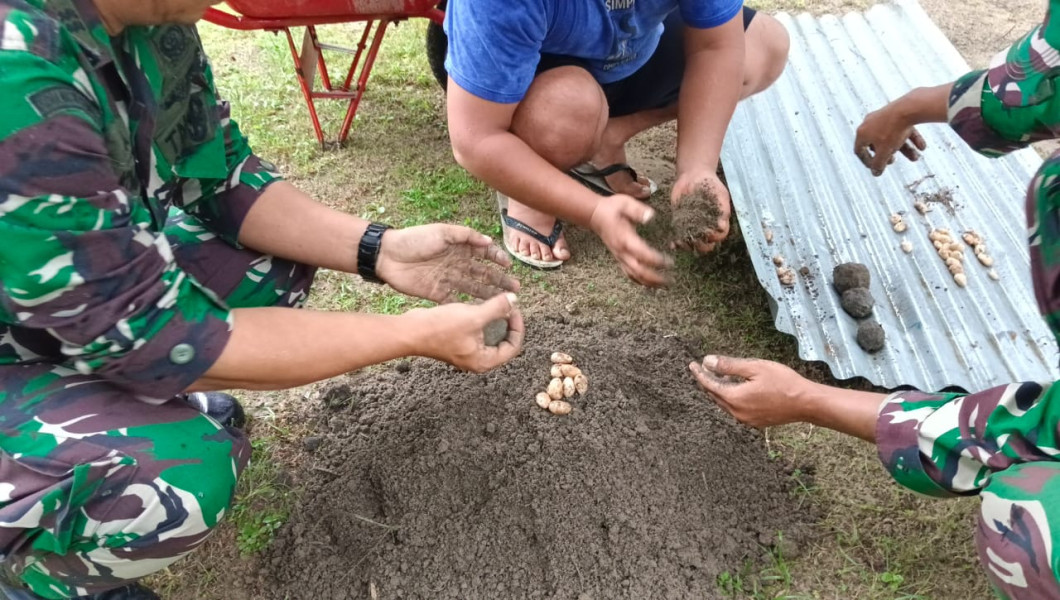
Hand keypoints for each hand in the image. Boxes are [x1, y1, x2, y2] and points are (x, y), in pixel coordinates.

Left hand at [375, 224, 518, 302]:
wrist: (388, 256)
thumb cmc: (414, 239)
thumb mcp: (442, 232)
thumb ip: (466, 236)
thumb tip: (489, 242)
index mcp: (459, 247)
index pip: (484, 253)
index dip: (497, 259)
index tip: (508, 267)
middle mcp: (456, 264)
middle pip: (483, 274)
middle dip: (499, 281)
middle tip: (515, 289)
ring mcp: (448, 279)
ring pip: (473, 288)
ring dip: (489, 294)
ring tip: (504, 301)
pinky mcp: (437, 292)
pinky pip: (457, 300)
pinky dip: (469, 306)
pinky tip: (481, 312)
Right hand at [408, 292, 523, 372]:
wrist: (410, 331)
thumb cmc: (440, 328)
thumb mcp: (473, 316)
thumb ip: (497, 308)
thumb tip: (514, 299)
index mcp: (485, 361)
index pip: (513, 346)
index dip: (517, 326)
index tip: (513, 308)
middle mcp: (477, 360)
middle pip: (503, 342)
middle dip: (507, 323)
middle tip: (506, 305)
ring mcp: (467, 352)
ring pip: (490, 335)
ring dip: (494, 319)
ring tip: (494, 303)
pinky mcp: (458, 343)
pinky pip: (477, 332)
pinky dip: (481, 320)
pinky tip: (478, 305)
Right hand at [588, 194, 671, 286]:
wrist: (596, 215)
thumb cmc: (612, 208)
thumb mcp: (625, 203)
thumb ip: (638, 210)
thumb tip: (651, 217)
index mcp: (625, 238)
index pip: (642, 254)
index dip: (656, 260)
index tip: (670, 262)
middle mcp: (622, 251)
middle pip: (638, 271)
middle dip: (655, 278)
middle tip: (671, 280)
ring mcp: (620, 257)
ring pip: (634, 275)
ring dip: (649, 283)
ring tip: (664, 285)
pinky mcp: (619, 259)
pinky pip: (629, 274)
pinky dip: (640, 281)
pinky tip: (650, 284)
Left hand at [670, 171, 730, 252]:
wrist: (694, 175)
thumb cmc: (711, 184)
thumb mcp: (720, 194)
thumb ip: (723, 209)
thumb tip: (722, 226)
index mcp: (718, 222)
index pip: (720, 235)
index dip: (715, 236)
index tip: (710, 232)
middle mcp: (706, 228)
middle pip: (706, 245)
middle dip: (702, 245)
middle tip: (695, 239)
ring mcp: (693, 227)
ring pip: (692, 244)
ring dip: (688, 246)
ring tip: (682, 243)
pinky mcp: (680, 224)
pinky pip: (679, 236)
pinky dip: (676, 242)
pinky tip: (673, 243)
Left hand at [689, 355, 814, 427]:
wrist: (806, 403)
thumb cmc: (783, 382)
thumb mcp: (755, 367)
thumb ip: (729, 365)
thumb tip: (708, 362)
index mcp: (735, 398)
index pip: (710, 385)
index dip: (700, 374)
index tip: (692, 364)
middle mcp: (737, 413)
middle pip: (715, 396)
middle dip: (708, 382)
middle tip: (703, 369)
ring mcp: (746, 419)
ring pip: (725, 403)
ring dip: (719, 390)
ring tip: (719, 376)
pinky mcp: (755, 422)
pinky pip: (735, 409)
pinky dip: (731, 398)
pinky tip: (736, 389)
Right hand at [854, 102, 927, 176]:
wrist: (908, 108)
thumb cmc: (892, 130)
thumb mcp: (884, 152)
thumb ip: (878, 164)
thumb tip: (876, 173)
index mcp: (862, 132)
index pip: (859, 150)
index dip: (867, 161)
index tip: (875, 167)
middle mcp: (870, 123)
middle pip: (877, 143)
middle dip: (887, 154)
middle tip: (893, 161)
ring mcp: (884, 116)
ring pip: (893, 136)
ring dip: (904, 148)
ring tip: (915, 157)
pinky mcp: (897, 112)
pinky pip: (902, 128)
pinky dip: (911, 138)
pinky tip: (921, 147)